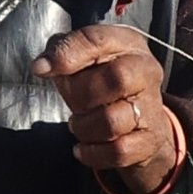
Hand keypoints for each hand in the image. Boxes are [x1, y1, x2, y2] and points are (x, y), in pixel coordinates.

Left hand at [37, 24, 183, 193]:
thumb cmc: (105, 85)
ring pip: (112, 121)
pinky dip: (92, 152)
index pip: (98, 40)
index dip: (67, 54)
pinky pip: (117, 151)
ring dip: (84, 127)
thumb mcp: (86, 60)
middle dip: (80, 95)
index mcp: (127, 44)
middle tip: (71, 102)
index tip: (42, 68)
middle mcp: (145, 72)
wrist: (143, 123)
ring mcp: (151, 108)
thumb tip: (42, 65)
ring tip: (79, 125)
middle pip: (115, 79)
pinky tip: (84, 147)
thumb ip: (62, 53)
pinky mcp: (149, 141)